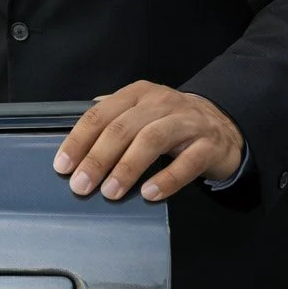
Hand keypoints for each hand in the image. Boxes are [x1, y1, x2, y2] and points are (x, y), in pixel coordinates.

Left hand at [54, 81, 244, 201]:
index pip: (101, 115)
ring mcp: (187, 122)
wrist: (223, 128)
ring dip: (127, 168)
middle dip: (97, 158)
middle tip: (81, 185)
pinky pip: (187, 162)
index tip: (63, 166)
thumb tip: (75, 141)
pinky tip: (149, 194)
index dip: (79, 140)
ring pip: (152, 140)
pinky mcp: (209, 144)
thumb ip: (111, 120)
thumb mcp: (141, 114)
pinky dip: (166, 179)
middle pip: (123, 128)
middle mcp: (161, 102)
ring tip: (110, 192)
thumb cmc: (171, 124)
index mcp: (137, 94)